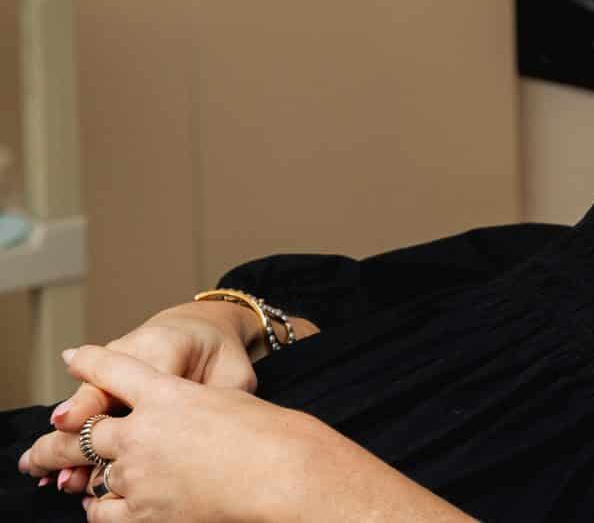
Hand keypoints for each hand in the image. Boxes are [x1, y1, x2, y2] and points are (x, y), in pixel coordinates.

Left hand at [20, 344, 352, 521]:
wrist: (283, 470)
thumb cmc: (268, 434)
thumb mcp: (231, 398)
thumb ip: (187, 407)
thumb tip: (156, 426)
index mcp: (168, 392)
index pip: (115, 369)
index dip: (89, 362)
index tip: (72, 358)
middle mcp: (145, 430)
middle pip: (83, 431)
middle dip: (55, 440)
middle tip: (38, 450)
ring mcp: (140, 472)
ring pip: (90, 474)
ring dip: (75, 475)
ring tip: (64, 478)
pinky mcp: (144, 510)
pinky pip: (103, 509)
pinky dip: (99, 505)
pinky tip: (101, 502)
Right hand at [29, 304, 262, 495]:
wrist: (200, 326)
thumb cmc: (219, 356)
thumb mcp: (233, 374)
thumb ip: (220, 402)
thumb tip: (212, 438)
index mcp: (166, 346)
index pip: (137, 381)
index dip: (114, 408)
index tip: (81, 427)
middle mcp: (129, 352)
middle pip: (96, 394)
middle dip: (77, 431)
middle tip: (59, 467)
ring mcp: (109, 366)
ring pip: (82, 406)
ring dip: (66, 444)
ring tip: (50, 475)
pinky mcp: (99, 381)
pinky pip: (81, 412)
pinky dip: (67, 443)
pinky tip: (52, 472)